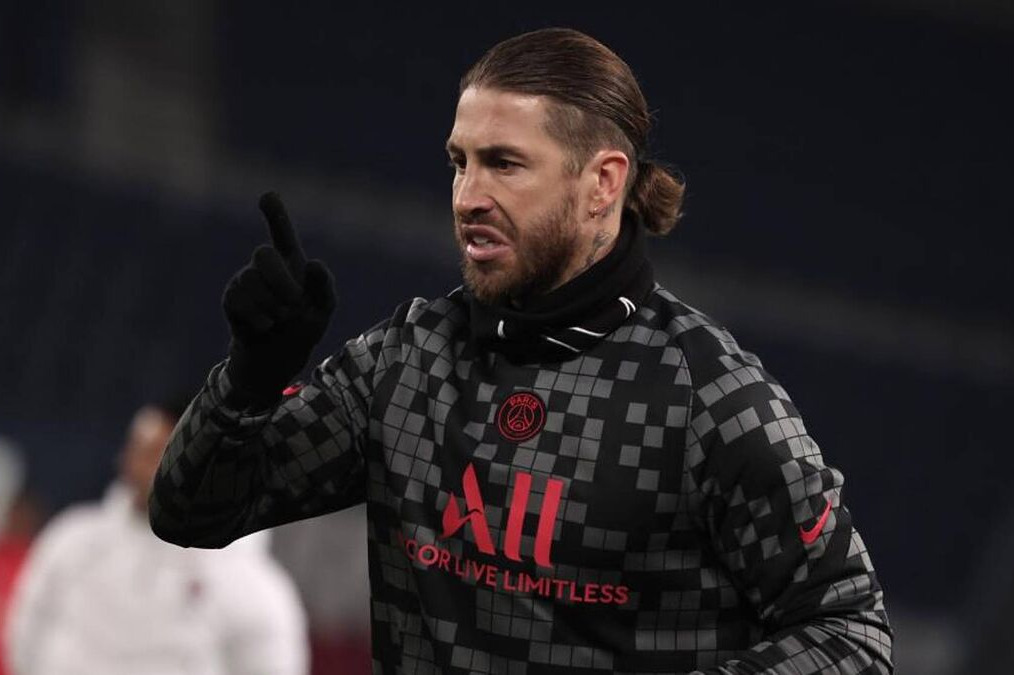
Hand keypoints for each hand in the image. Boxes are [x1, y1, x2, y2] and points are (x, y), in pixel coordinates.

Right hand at [222, 192, 336, 406]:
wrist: (276, 360)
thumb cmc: (303, 330)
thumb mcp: (322, 311)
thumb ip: (324, 287)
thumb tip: (315, 263)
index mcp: (292, 262)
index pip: (282, 233)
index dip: (275, 214)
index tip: (267, 196)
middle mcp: (265, 267)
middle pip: (262, 255)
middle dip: (280, 280)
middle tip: (294, 304)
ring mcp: (245, 280)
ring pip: (251, 281)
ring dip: (272, 306)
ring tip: (280, 320)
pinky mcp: (231, 298)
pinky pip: (240, 301)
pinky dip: (259, 319)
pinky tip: (264, 327)